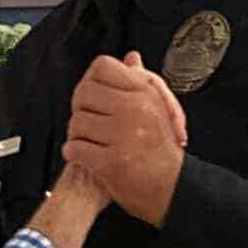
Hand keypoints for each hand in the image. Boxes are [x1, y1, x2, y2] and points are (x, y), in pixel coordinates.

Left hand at [64, 53, 187, 226]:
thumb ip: (141, 82)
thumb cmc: (162, 151)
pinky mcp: (111, 161)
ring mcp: (123, 135)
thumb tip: (131, 59)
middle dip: (81, 109)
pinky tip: (87, 157)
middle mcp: (135, 110)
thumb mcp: (158, 108)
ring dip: (78, 135)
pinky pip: (75, 148)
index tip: (97, 97)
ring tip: (92, 143)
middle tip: (90, 123)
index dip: (93, 81)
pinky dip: (75, 154)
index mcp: (145, 93)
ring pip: (77, 122)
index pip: (102, 67)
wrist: (172, 188)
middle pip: (83, 93)